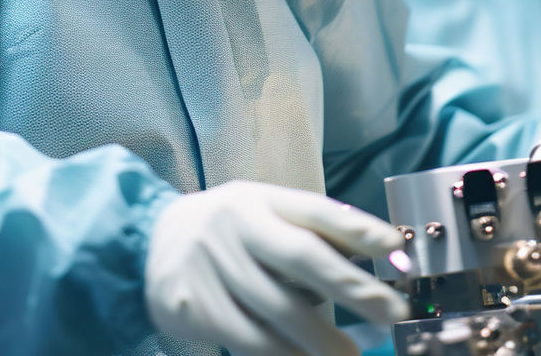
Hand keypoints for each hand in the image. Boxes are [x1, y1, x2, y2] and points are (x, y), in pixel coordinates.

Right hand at [144, 181, 409, 355]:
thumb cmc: (224, 232)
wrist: (146, 245)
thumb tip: (374, 257)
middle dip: (351, 286)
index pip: (314, 209)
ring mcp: (211, 265)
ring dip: (323, 341)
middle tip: (392, 312)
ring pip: (279, 310)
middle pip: (300, 256)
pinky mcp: (194, 305)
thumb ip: (306, 232)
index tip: (395, 247)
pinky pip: (250, 340)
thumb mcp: (258, 214)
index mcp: (257, 199)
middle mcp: (235, 225)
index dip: (356, 228)